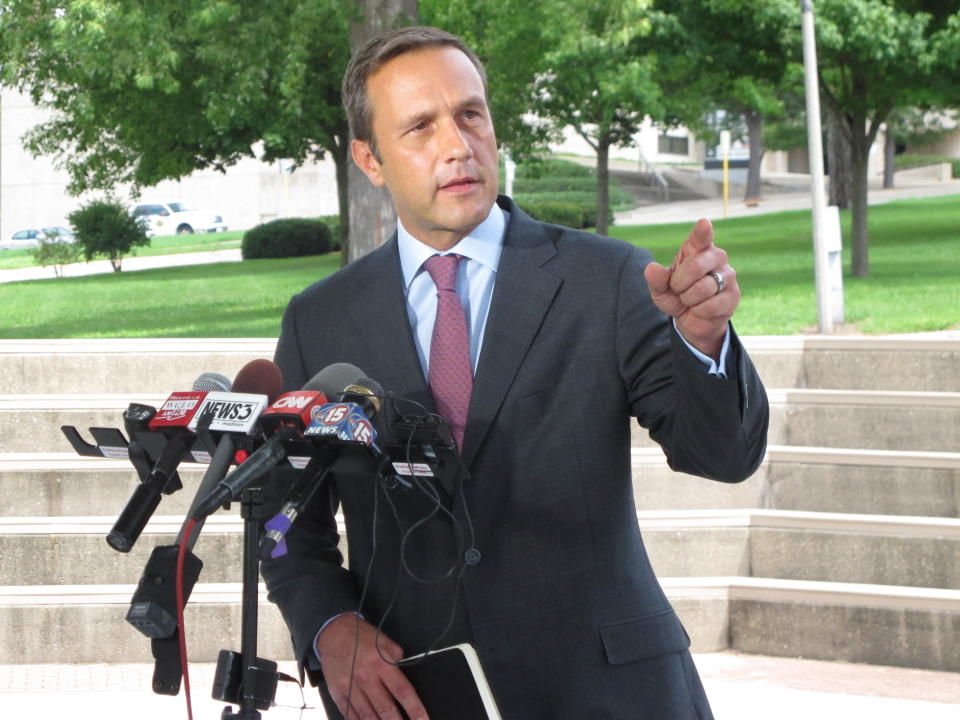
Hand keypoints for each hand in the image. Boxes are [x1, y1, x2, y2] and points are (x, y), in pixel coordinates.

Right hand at [316, 614, 428, 719]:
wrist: (334, 632)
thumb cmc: (361, 637)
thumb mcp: (385, 642)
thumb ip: (397, 660)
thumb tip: (406, 675)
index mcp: (381, 664)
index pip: (403, 692)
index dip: (415, 709)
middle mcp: (366, 678)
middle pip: (386, 709)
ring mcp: (350, 687)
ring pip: (367, 716)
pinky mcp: (338, 693)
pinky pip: (350, 714)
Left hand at [643, 218, 738, 359]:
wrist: (691, 319)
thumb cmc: (677, 296)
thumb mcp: (661, 290)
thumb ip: (656, 279)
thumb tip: (651, 268)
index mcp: (696, 249)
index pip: (700, 237)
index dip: (702, 232)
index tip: (704, 224)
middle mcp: (715, 257)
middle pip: (696, 266)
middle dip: (680, 283)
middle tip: (678, 289)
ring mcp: (727, 275)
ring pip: (703, 288)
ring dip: (689, 299)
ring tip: (691, 300)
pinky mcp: (733, 295)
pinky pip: (711, 305)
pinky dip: (699, 311)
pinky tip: (701, 309)